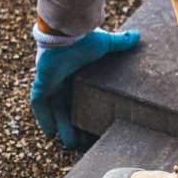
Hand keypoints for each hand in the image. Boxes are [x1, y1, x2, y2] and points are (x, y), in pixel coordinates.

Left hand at [31, 28, 140, 147]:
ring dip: (62, 127)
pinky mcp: (41, 86)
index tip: (94, 128)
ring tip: (70, 144)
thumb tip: (138, 35)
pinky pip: (40, 106)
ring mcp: (50, 84)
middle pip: (68, 110)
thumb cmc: (84, 39)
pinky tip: (50, 133)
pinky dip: (44, 119)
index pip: (81, 99)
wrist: (66, 34)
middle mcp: (63, 81)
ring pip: (55, 112)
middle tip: (83, 143)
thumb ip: (120, 43)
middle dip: (74, 126)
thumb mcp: (105, 44)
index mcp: (76, 75)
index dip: (87, 113)